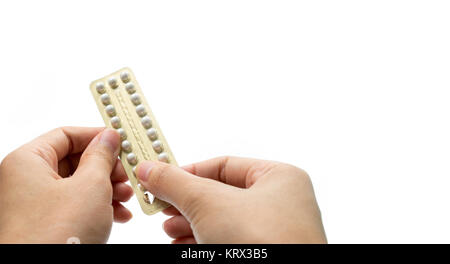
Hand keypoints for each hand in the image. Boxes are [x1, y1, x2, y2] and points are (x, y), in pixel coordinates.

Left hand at [0, 127, 132, 242]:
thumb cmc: (53, 237)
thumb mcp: (90, 187)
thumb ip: (102, 157)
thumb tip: (109, 138)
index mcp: (28, 162)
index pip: (66, 135)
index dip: (96, 136)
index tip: (120, 141)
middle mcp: (26, 180)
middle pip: (74, 160)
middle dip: (106, 168)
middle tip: (127, 175)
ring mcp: (34, 204)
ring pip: (77, 184)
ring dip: (107, 188)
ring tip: (126, 197)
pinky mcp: (44, 223)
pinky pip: (74, 204)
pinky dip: (97, 206)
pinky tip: (118, 214)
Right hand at [137, 156, 326, 243]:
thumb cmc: (264, 242)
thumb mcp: (208, 203)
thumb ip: (176, 184)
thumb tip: (150, 169)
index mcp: (279, 178)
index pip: (224, 165)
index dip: (188, 172)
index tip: (161, 178)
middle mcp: (280, 204)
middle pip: (220, 194)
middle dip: (186, 202)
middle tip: (160, 205)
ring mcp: (273, 232)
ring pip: (222, 220)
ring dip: (189, 224)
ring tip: (168, 229)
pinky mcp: (262, 253)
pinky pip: (228, 241)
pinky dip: (201, 241)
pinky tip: (181, 245)